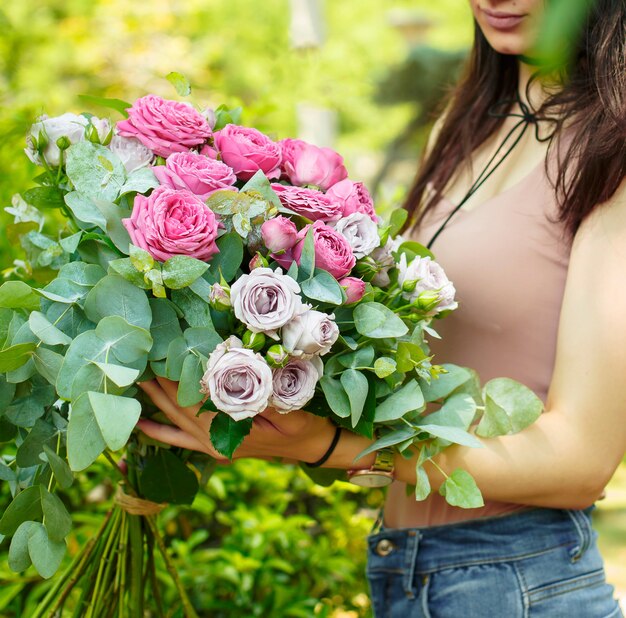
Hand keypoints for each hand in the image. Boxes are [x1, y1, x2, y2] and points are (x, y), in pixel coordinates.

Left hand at [137, 377, 336, 463]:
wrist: (313, 448)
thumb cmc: (306, 427)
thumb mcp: (293, 411)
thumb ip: (266, 399)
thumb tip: (238, 377)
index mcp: (234, 432)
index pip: (197, 401)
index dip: (178, 379)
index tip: (163, 355)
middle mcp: (216, 442)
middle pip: (179, 409)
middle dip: (159, 385)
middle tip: (139, 360)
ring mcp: (212, 447)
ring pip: (175, 423)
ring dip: (154, 402)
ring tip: (134, 381)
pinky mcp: (214, 447)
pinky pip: (180, 440)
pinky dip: (159, 431)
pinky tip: (140, 423)